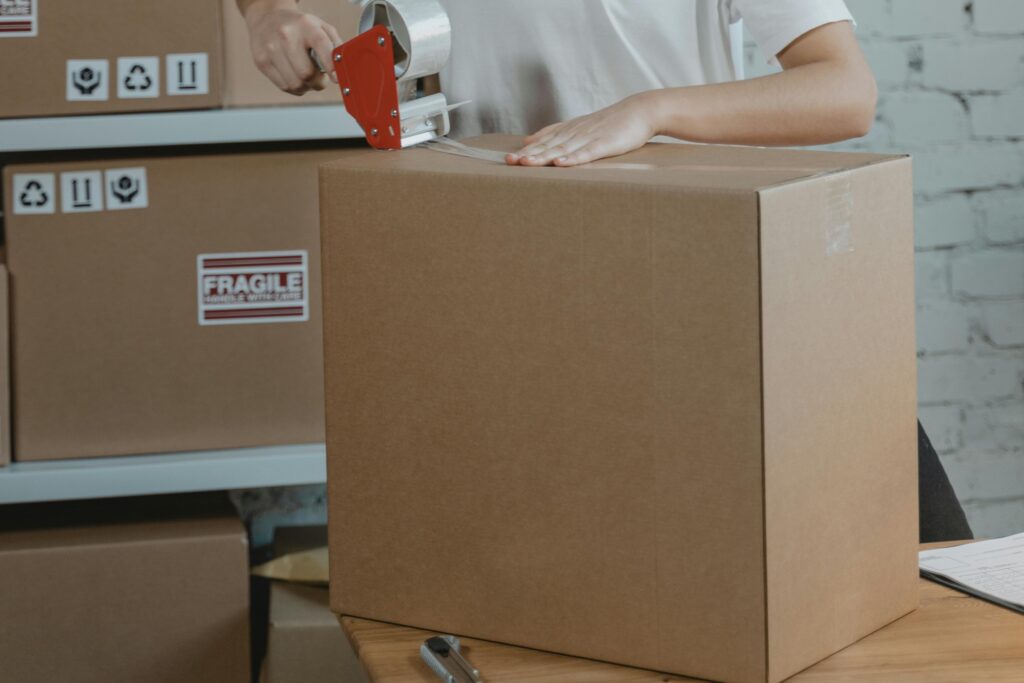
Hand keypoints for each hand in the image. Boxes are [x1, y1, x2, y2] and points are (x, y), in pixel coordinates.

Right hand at [242, 0, 340, 94]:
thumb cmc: (299, 26)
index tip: (337, 78)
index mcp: (305, 25)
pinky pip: (284, 86)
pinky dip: (294, 87)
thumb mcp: (320, 27)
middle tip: (320, 78)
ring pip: (295, 84)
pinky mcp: (261, 61)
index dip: (331, 66)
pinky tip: (295, 76)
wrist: (267, 18)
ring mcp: (271, 48)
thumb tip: (343, 67)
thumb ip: (335, 46)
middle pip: (306, 73)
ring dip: (306, 86)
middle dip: (318, 82)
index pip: (321, 46)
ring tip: (307, 77)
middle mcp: (286, 35)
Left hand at [506, 93, 659, 166]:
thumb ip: (555, 133)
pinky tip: (561, 163)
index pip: (543, 141)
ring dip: (544, 156)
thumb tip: (529, 141)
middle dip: (528, 154)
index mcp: (569, 130)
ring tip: (527, 163)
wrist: (640, 111)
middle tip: (509, 162)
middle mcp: (575, 132)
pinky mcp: (605, 144)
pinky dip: (573, 158)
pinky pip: (587, 152)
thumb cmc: (611, 123)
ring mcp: (590, 137)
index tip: (507, 159)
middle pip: (548, 145)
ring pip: (563, 148)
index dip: (526, 150)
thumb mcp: (579, 126)